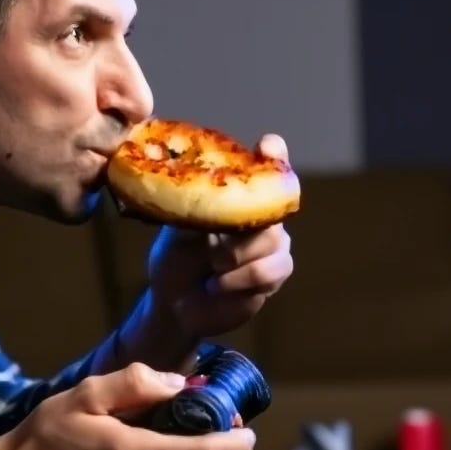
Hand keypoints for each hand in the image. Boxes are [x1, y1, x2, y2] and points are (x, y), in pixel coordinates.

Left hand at [146, 133, 294, 341]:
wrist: (175, 303)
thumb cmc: (175, 259)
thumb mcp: (177, 229)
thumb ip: (194, 207)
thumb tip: (190, 185)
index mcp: (238, 196)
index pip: (266, 167)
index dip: (274, 155)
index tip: (268, 147)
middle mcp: (261, 215)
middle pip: (272, 209)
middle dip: (239, 233)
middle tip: (212, 253)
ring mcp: (272, 245)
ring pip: (273, 242)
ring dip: (234, 260)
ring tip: (211, 272)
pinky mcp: (275, 274)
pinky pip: (270, 271)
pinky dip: (239, 280)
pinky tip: (217, 286)